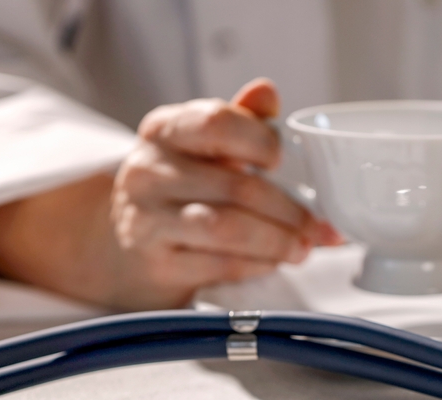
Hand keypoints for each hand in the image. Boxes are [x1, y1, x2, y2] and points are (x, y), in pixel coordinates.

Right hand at [0, 78, 340, 309]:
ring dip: (276, 240)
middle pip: (235, 186)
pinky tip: (272, 262)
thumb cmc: (176, 188)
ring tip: (301, 247)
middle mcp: (149, 172)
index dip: (260, 141)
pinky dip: (256, 265)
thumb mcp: (200, 146)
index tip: (282, 160)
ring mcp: (148, 220)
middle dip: (287, 209)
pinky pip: (219, 264)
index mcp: (164, 131)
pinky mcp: (157, 264)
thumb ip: (238, 120)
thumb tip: (267, 93)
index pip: (217, 123)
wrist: (126, 242)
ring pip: (228, 228)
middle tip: (315, 224)